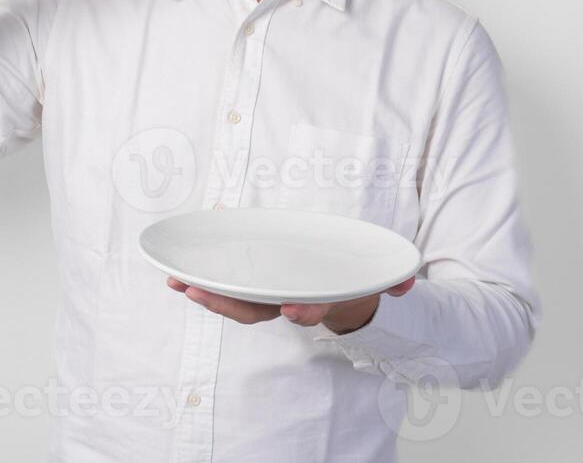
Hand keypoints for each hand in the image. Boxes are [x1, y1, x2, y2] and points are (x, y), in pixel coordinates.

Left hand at [165, 276, 416, 333]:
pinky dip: (202, 281)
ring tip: (175, 281)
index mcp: (316, 300)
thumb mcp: (374, 279)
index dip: (301, 312)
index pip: (307, 310)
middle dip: (225, 303)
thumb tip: (408, 285)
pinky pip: (226, 288)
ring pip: (234, 303)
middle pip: (254, 310)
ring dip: (204, 294)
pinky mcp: (253, 287)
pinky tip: (178, 270)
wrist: (340, 296)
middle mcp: (288, 303)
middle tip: (196, 291)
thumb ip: (392, 281)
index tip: (292, 310)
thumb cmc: (350, 281)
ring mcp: (267, 298)